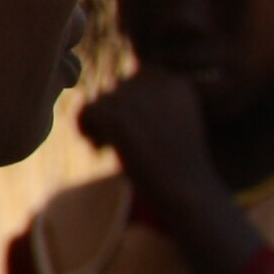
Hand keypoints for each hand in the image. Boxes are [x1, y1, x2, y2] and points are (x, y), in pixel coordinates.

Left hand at [76, 69, 226, 227]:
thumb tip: (111, 89)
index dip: (130, 107)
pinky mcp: (118, 117)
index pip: (136, 81)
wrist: (187, 192)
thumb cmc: (180, 166)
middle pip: (117, 90)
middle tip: (121, 145)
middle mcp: (160, 83)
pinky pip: (87, 111)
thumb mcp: (174, 125)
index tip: (137, 133)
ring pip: (101, 100)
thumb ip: (150, 103)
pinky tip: (100, 149)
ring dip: (100, 124)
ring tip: (111, 148)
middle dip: (114, 116)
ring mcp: (139, 99)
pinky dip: (86, 129)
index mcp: (178, 83)